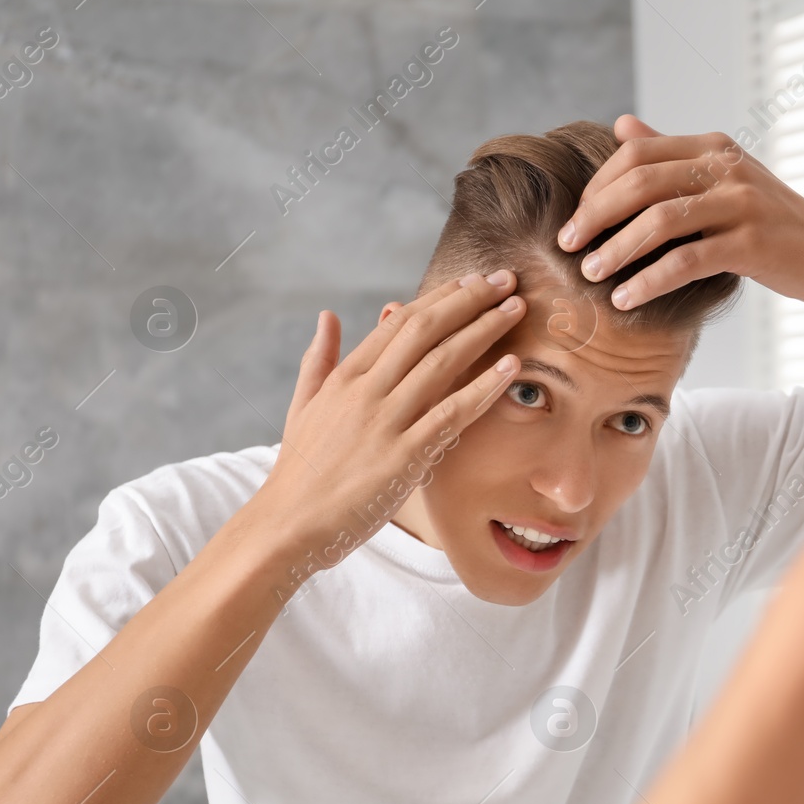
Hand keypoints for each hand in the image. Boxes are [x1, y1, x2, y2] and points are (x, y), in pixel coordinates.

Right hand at [254, 272, 526, 564]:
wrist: (288, 524)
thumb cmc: (300, 470)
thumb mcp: (303, 406)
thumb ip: (319, 360)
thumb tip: (329, 316)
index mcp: (345, 376)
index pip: (402, 323)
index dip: (442, 298)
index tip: (473, 282)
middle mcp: (366, 390)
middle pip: (426, 330)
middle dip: (470, 300)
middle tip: (506, 280)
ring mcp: (385, 421)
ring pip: (442, 362)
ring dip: (484, 331)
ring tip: (515, 309)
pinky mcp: (404, 456)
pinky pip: (451, 414)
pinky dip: (483, 387)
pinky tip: (510, 369)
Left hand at [557, 114, 803, 310]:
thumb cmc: (771, 222)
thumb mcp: (723, 179)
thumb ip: (673, 153)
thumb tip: (621, 126)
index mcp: (713, 147)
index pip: (637, 155)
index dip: (598, 188)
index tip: (576, 221)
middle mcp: (726, 167)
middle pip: (641, 183)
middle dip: (595, 216)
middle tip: (568, 247)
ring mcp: (742, 203)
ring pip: (660, 221)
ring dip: (617, 250)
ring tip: (592, 276)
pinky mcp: (752, 243)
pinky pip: (687, 261)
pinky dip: (650, 281)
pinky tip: (627, 298)